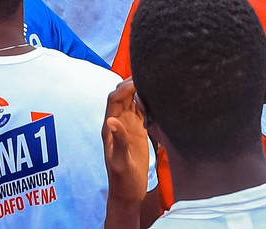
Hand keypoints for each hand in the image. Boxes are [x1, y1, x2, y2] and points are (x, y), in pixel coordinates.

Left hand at [102, 80, 149, 210]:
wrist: (128, 191)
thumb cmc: (122, 179)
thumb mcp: (120, 162)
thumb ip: (117, 141)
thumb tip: (111, 120)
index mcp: (110, 127)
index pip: (114, 99)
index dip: (124, 88)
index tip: (138, 80)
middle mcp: (117, 122)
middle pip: (122, 95)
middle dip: (131, 83)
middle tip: (148, 74)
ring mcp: (128, 126)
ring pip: (131, 100)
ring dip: (139, 90)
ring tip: (153, 80)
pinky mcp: (138, 130)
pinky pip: (140, 110)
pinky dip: (147, 101)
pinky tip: (156, 96)